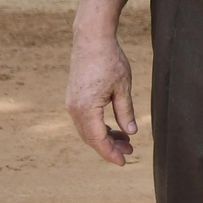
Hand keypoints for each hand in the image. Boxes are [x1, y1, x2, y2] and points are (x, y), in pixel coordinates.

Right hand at [65, 28, 136, 166]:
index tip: (123, 162)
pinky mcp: (73, 97)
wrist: (91, 40)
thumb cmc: (110, 61)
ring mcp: (71, 103)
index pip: (98, 139)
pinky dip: (98, 127)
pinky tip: (114, 127)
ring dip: (104, 137)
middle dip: (109, 147)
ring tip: (125, 140)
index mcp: (86, 108)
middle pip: (90, 137)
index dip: (110, 153)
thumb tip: (131, 133)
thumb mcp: (123, 88)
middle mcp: (74, 108)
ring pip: (86, 130)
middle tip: (130, 152)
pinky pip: (84, 120)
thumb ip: (125, 112)